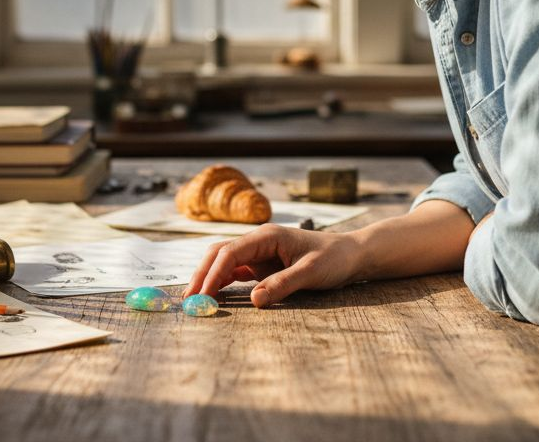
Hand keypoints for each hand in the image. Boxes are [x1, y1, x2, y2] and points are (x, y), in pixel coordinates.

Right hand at [184, 225, 363, 307]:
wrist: (350, 255)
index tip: (202, 294)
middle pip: (219, 254)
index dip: (213, 273)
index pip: (230, 252)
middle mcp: (258, 241)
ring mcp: (258, 253)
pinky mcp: (262, 265)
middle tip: (189, 300)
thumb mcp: (312, 272)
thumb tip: (255, 300)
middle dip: (203, 275)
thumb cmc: (334, 259)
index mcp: (267, 236)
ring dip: (209, 279)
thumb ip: (284, 284)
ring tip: (195, 301)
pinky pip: (235, 272)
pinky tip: (213, 297)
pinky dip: (221, 283)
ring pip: (223, 262)